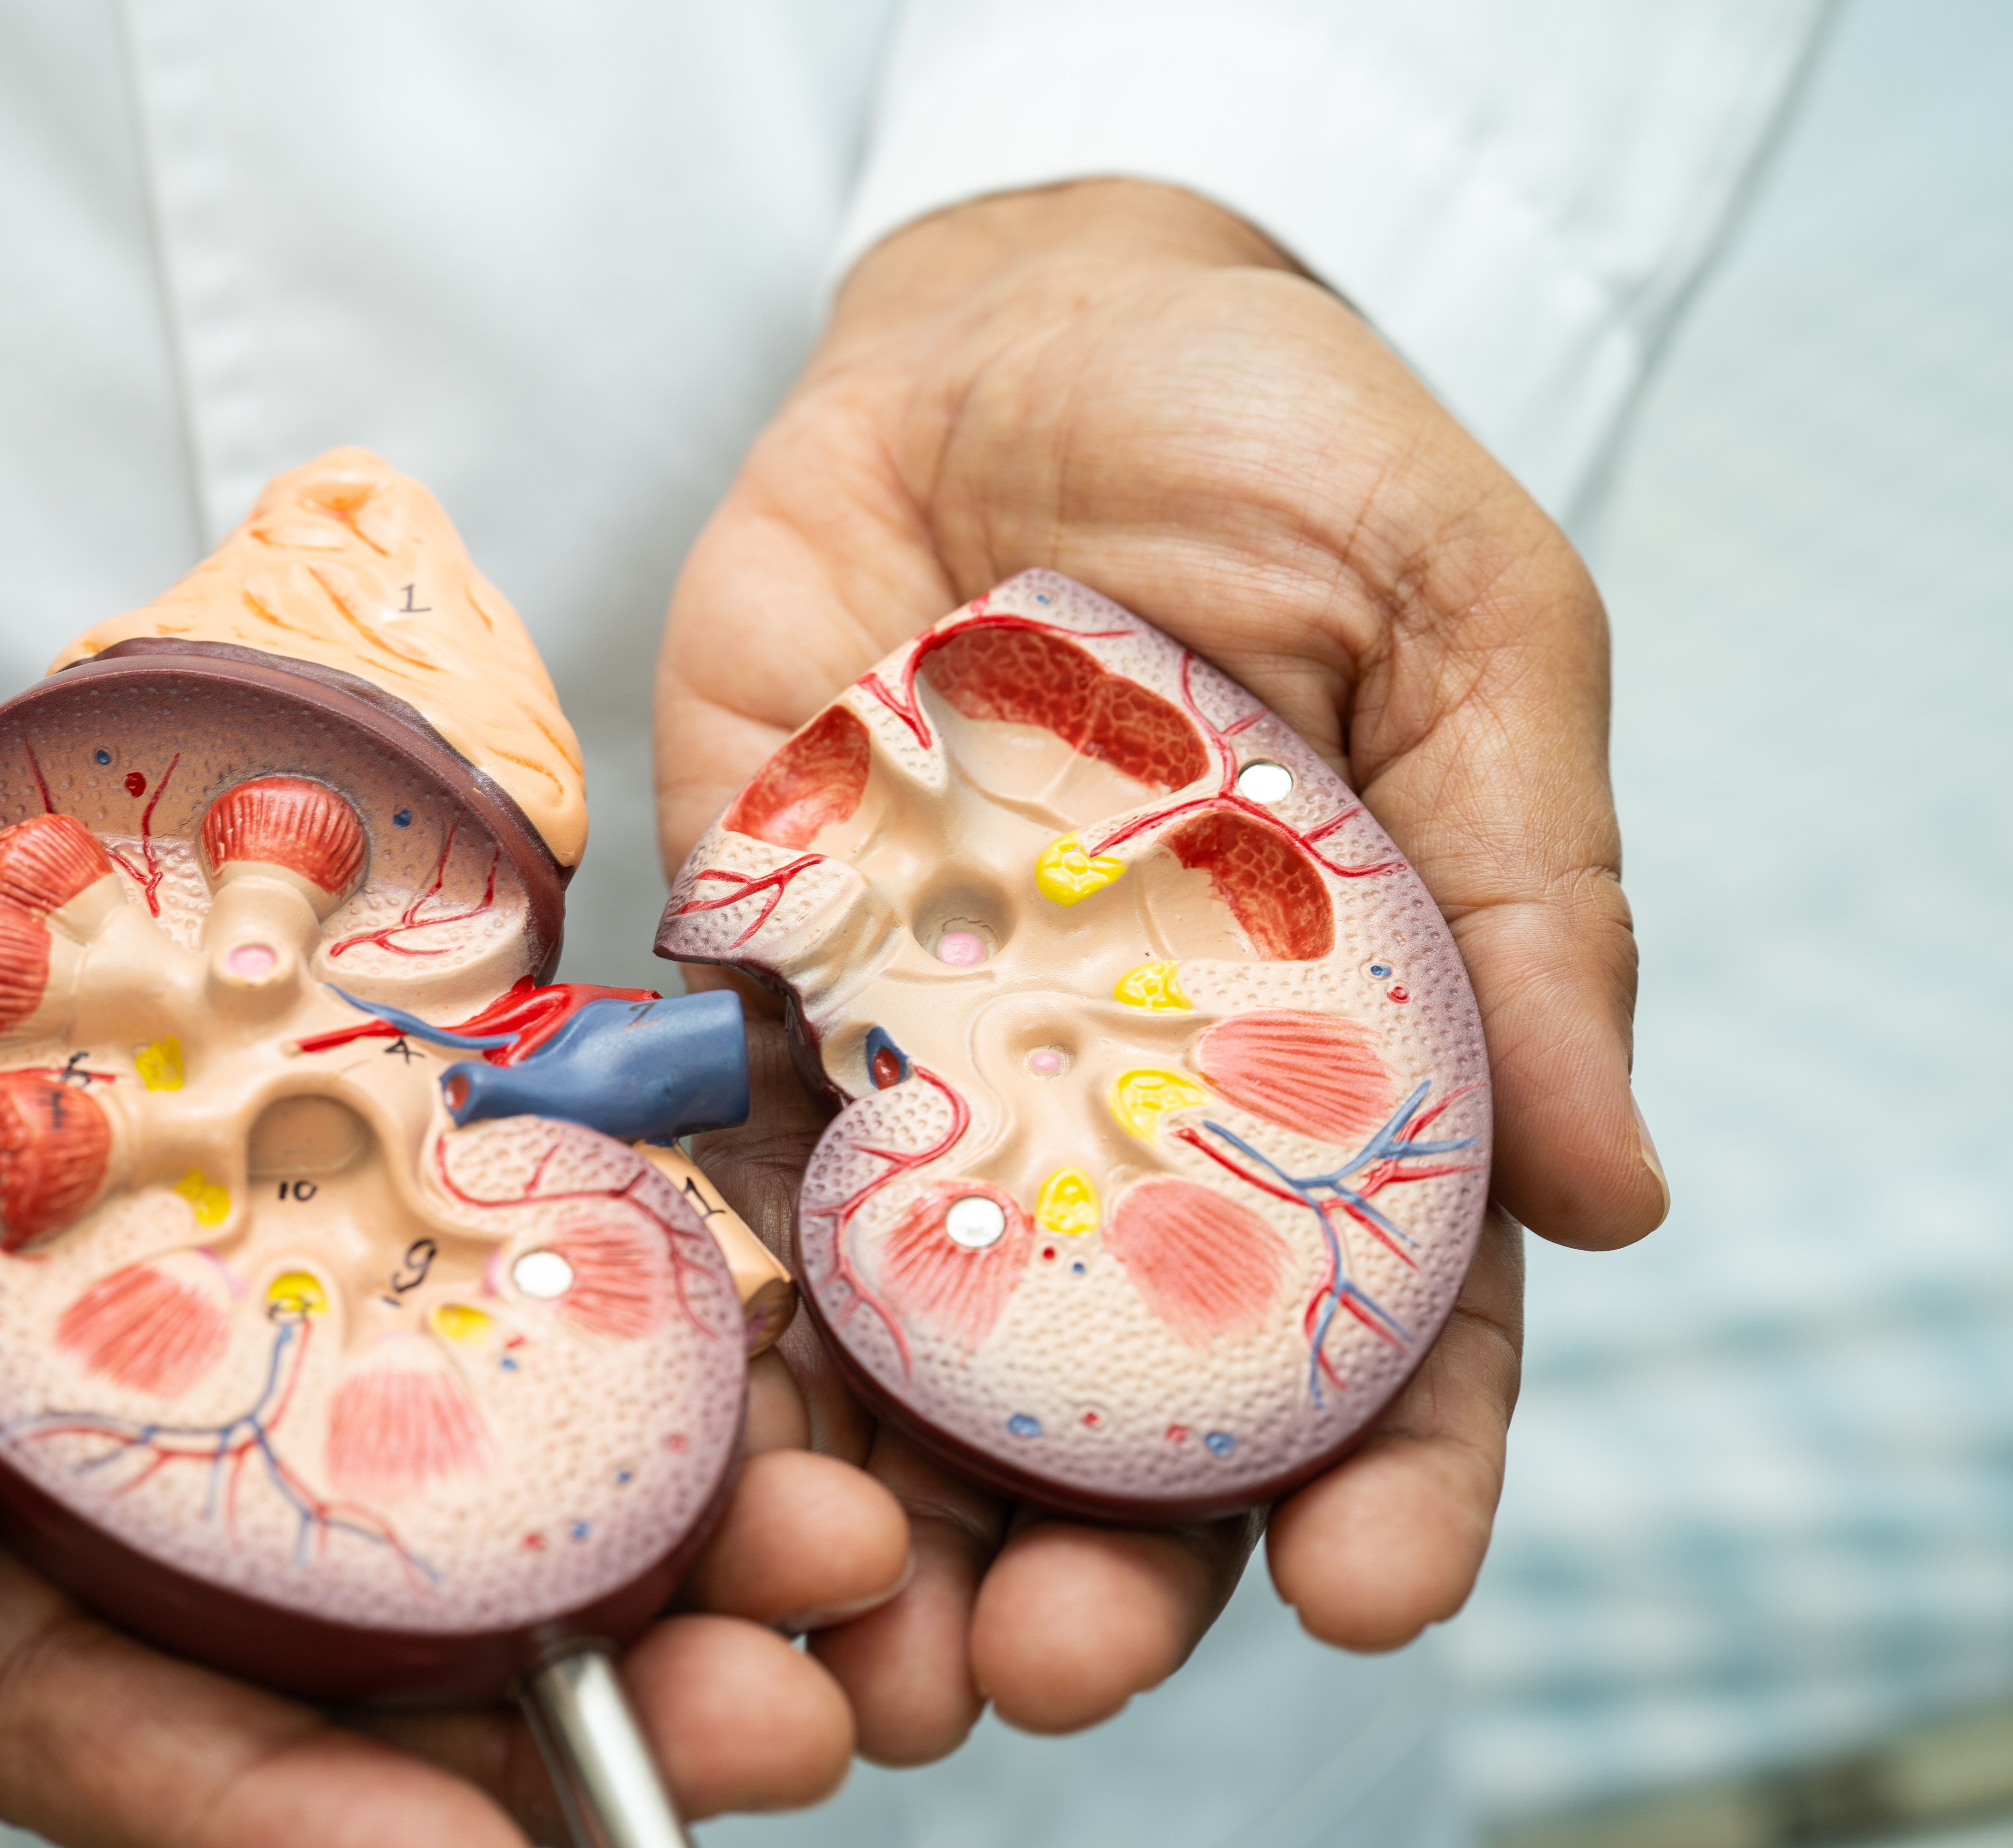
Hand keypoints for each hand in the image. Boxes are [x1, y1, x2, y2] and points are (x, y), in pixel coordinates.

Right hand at [0, 437, 908, 1843]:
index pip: (49, 1699)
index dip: (265, 1801)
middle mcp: (6, 1412)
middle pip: (271, 1616)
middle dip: (518, 1693)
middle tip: (768, 1711)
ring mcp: (134, 1274)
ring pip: (387, 1450)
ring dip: (611, 1514)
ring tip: (825, 1541)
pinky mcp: (226, 1127)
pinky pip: (408, 1236)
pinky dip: (571, 1292)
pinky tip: (740, 1324)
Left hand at [655, 179, 1662, 1760]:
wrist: (1009, 334)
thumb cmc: (1277, 442)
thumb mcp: (1458, 618)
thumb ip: (1522, 890)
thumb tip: (1617, 1189)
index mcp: (1342, 1059)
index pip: (1390, 1326)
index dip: (1388, 1480)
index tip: (1362, 1591)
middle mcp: (1129, 1109)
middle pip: (1119, 1400)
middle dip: (1091, 1558)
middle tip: (1037, 1669)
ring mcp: (933, 1070)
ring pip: (903, 1355)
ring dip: (865, 1515)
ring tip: (829, 1641)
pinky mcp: (761, 995)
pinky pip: (714, 1193)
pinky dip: (695, 1330)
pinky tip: (673, 1450)